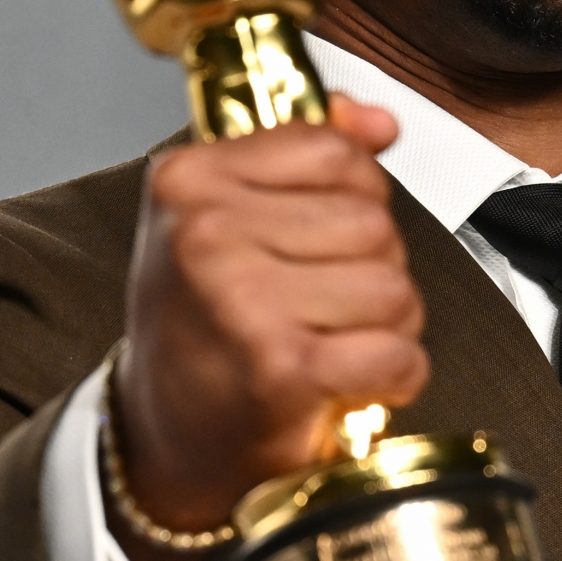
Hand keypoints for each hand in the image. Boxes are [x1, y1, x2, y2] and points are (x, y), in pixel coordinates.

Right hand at [111, 100, 427, 560]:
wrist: (164, 439)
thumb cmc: (201, 327)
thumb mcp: (225, 218)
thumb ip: (302, 155)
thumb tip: (377, 121)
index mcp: (189, 179)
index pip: (335, 152)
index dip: (352, 200)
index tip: (314, 242)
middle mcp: (206, 233)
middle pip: (373, 221)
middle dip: (371, 271)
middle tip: (322, 309)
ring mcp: (242, 301)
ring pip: (394, 287)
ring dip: (384, 327)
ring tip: (332, 345)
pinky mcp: (282, 369)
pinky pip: (397, 353)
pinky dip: (394, 376)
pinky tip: (354, 383)